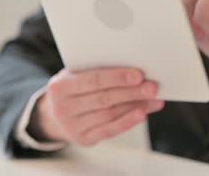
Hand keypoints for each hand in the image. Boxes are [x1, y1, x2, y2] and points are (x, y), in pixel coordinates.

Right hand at [29, 68, 163, 146]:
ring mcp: (72, 126)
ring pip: (110, 114)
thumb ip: (97, 69)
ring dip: (136, 106)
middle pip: (105, 98)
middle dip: (132, 92)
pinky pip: (110, 130)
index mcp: (60, 86)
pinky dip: (128, 121)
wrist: (54, 113)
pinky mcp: (84, 139)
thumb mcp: (75, 74)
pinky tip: (142, 113)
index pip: (94, 80)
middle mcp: (63, 108)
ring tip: (154, 99)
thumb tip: (133, 69)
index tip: (139, 75)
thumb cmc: (73, 88)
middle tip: (152, 87)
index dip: (118, 77)